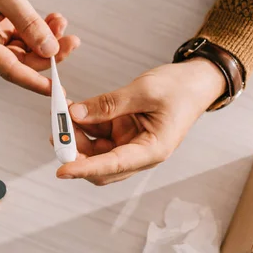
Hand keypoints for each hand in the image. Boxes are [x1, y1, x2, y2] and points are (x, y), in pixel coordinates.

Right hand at [0, 0, 79, 94]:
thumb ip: (29, 24)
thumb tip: (49, 49)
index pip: (9, 69)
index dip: (34, 82)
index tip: (55, 90)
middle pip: (20, 61)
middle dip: (47, 52)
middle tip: (70, 41)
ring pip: (23, 50)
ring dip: (44, 39)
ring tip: (59, 22)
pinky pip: (20, 38)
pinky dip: (36, 31)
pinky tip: (49, 21)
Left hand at [55, 58, 226, 184]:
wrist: (195, 82)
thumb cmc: (179, 89)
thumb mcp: (143, 91)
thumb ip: (108, 104)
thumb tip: (75, 113)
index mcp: (152, 150)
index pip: (113, 165)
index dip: (85, 169)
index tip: (62, 170)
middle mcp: (137, 153)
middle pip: (98, 164)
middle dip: (75, 150)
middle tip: (57, 128)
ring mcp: (128, 144)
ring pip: (93, 150)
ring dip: (75, 135)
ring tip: (62, 112)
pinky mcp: (121, 132)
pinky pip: (95, 134)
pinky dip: (82, 123)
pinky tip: (73, 108)